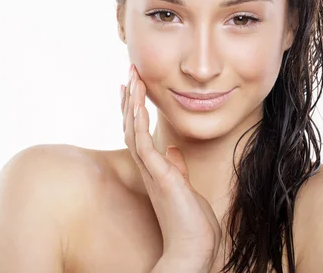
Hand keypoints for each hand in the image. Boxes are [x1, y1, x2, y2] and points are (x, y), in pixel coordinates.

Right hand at [121, 64, 221, 268]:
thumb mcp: (185, 188)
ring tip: (131, 78)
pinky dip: (137, 121)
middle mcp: (148, 168)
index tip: (132, 88)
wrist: (194, 248)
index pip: (139, 133)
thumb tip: (173, 151)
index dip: (134, 110)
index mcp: (155, 169)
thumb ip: (176, 168)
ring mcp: (151, 171)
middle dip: (130, 99)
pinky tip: (136, 102)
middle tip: (128, 73)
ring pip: (133, 130)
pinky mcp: (158, 175)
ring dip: (132, 103)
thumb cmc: (192, 223)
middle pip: (131, 126)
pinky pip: (142, 143)